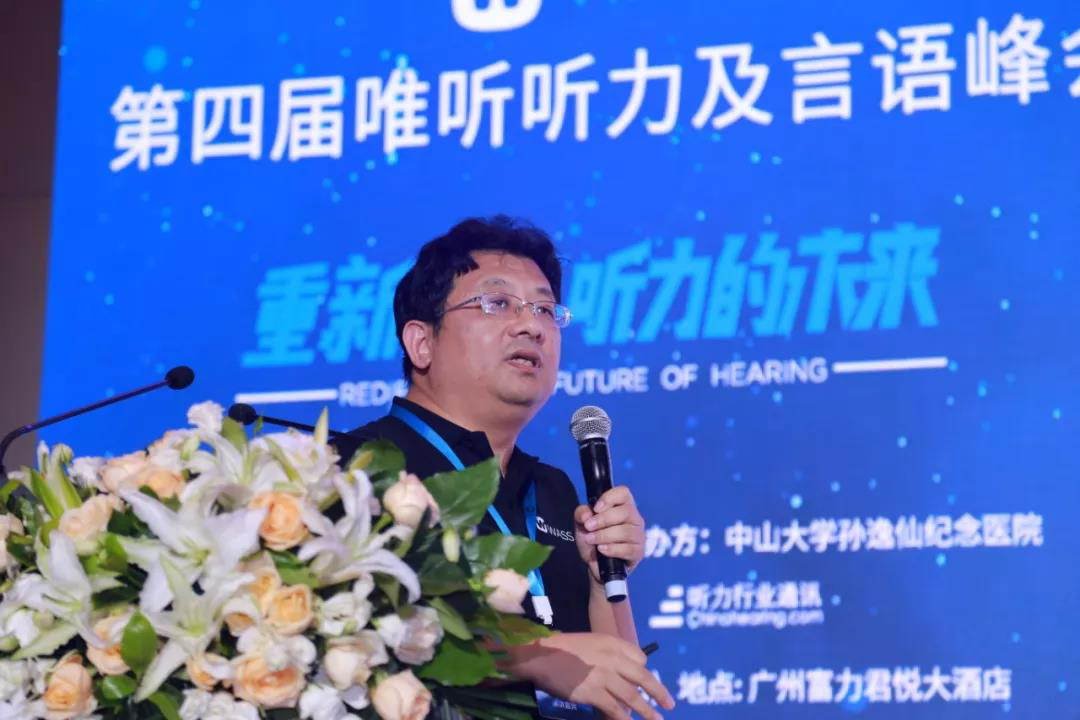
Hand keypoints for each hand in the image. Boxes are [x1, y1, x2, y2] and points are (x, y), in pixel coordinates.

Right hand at [502, 632, 674, 719]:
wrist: (540, 656)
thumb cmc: (561, 648)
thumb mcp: (589, 642)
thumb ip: (606, 655)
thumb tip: (618, 672)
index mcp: (611, 643)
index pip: (639, 657)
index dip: (643, 671)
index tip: (645, 680)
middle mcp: (613, 658)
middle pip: (643, 677)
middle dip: (658, 692)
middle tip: (670, 704)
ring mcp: (605, 676)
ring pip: (632, 696)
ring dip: (647, 711)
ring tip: (656, 719)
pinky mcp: (594, 693)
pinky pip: (614, 709)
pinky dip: (623, 718)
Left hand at [574, 486, 645, 582]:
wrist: (594, 564)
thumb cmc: (592, 539)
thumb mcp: (582, 524)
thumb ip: (581, 514)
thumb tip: (587, 514)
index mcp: (622, 506)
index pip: (623, 493)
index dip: (610, 498)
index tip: (596, 508)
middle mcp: (634, 518)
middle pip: (625, 512)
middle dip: (603, 520)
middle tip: (588, 527)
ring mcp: (638, 535)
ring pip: (625, 531)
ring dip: (604, 535)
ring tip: (591, 540)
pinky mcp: (638, 552)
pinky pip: (627, 548)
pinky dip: (612, 549)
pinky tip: (601, 550)